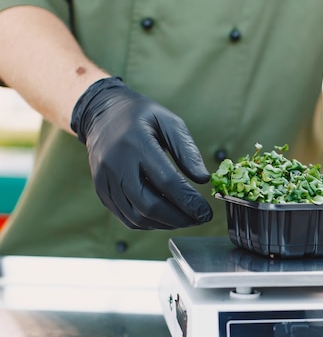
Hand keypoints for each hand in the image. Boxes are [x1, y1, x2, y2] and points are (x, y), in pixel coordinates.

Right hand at [71, 77, 211, 228]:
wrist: (101, 113)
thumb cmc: (141, 116)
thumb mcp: (169, 122)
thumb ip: (187, 151)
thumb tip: (203, 180)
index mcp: (136, 144)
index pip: (166, 182)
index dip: (189, 202)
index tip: (207, 212)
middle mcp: (116, 165)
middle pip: (148, 206)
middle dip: (179, 219)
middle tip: (200, 219)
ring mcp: (105, 180)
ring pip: (136, 217)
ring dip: (166, 224)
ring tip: (186, 219)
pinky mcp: (101, 191)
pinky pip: (126, 217)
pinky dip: (149, 223)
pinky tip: (166, 217)